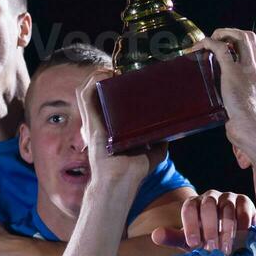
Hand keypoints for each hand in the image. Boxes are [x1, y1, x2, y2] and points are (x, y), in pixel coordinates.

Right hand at [76, 72, 165, 188]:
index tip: (126, 75)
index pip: (106, 100)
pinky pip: (85, 97)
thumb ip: (158, 143)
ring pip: (87, 90)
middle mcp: (100, 121)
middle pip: (95, 91)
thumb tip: (170, 135)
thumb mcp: (151, 153)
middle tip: (121, 71)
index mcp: (110, 126)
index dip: (111, 84)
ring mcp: (94, 121)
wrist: (121, 184)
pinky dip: (91, 82)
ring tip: (112, 71)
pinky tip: (104, 75)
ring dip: (97, 76)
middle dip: (104, 76)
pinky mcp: (92, 123)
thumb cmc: (132, 173)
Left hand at [151, 190, 255, 255]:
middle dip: (210, 228)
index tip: (194, 244)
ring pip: (227, 208)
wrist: (230, 238)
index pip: (189, 208)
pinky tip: (242, 239)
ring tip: (227, 249)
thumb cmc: (205, 238)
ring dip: (227, 231)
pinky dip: (243, 225)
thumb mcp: (189, 240)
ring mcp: (228, 197)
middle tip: (212, 248)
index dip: (191, 226)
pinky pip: (243, 209)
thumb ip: (173, 238)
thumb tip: (156, 235)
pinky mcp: (244, 201)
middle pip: (208, 205)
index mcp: (193, 204)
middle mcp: (210, 197)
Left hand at [189, 29, 255, 144]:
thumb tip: (234, 106)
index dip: (241, 42)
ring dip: (221, 33)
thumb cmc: (253, 126)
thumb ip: (247, 100)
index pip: (255, 48)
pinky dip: (208, 43)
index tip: (227, 47)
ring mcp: (246, 69)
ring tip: (206, 41)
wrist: (255, 130)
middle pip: (249, 36)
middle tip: (217, 40)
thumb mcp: (255, 106)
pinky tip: (199, 46)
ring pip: (239, 36)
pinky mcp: (232, 73)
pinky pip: (221, 49)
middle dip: (232, 32)